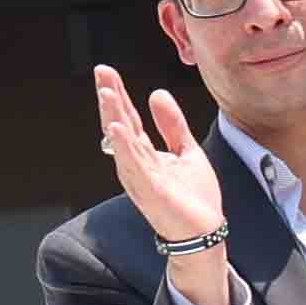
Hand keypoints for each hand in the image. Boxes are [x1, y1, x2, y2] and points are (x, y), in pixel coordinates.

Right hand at [95, 70, 239, 304]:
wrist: (205, 233)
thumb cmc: (194, 197)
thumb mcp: (187, 151)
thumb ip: (172, 125)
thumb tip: (156, 93)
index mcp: (145, 153)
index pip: (128, 118)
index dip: (118, 94)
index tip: (106, 71)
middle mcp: (137, 164)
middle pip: (120, 125)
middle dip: (111, 99)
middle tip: (101, 72)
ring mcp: (141, 178)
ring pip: (123, 143)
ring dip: (113, 117)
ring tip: (107, 93)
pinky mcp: (150, 191)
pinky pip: (134, 166)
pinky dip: (124, 147)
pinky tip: (117, 128)